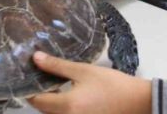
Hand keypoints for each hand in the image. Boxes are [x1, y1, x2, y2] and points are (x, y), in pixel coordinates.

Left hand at [27, 52, 151, 113]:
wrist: (138, 102)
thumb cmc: (111, 84)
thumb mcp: (83, 71)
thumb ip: (57, 66)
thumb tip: (35, 58)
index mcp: (67, 106)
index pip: (36, 101)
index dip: (29, 88)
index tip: (28, 75)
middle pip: (43, 110)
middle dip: (40, 95)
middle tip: (40, 76)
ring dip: (51, 103)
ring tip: (53, 84)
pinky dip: (62, 108)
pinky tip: (67, 95)